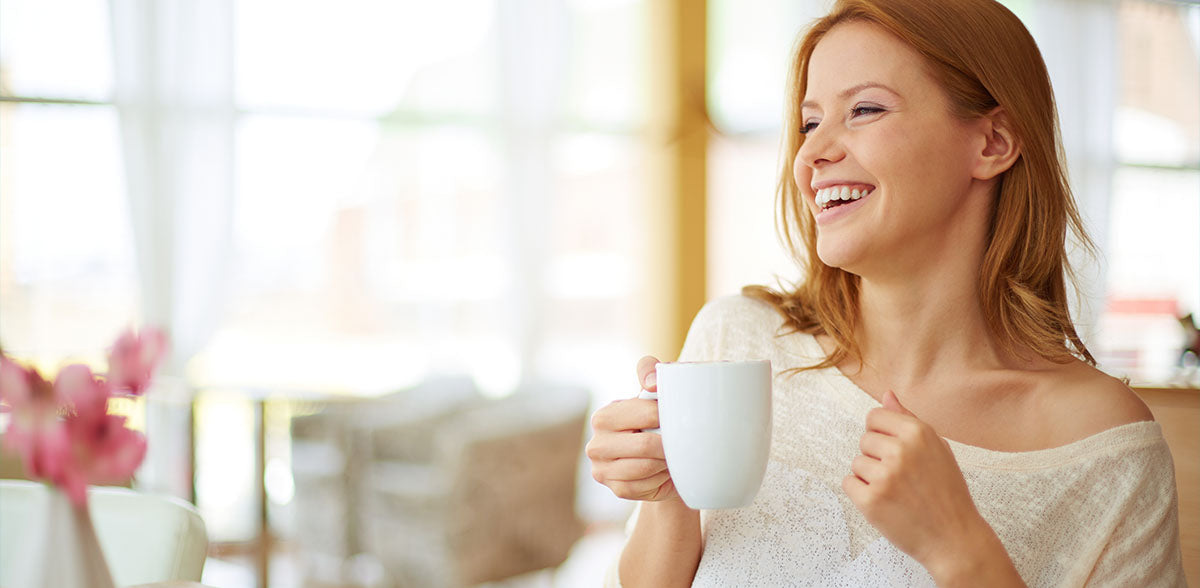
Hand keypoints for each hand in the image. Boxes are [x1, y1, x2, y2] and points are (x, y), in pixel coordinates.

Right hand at [586, 356, 679, 502]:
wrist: (658, 461)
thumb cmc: (656, 422)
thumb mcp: (654, 394)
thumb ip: (650, 372)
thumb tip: (652, 383)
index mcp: (604, 416)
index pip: (644, 413)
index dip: (668, 416)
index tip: (681, 417)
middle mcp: (596, 444)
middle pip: (645, 445)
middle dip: (668, 445)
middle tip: (680, 442)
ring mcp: (601, 470)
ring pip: (645, 468)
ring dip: (665, 462)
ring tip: (670, 455)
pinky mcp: (615, 489)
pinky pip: (643, 487)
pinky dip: (659, 480)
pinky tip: (662, 472)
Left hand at [843, 390, 1019, 584]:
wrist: (954, 538)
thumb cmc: (947, 492)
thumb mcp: (937, 448)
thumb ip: (908, 419)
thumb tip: (886, 394)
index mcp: (917, 433)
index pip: (874, 417)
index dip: (881, 434)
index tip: (896, 451)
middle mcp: (900, 451)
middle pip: (864, 440)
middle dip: (877, 457)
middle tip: (902, 478)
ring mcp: (884, 476)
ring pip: (856, 463)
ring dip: (870, 477)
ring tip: (897, 492)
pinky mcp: (870, 501)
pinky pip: (849, 483)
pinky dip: (861, 494)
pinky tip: (886, 503)